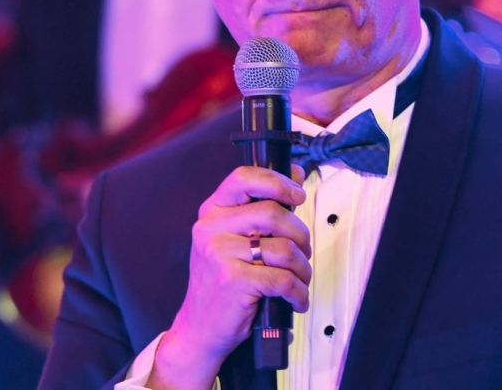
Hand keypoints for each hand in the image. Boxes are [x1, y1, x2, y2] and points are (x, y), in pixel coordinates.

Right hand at [150, 165, 309, 389]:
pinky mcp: (233, 280)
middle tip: (303, 252)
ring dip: (303, 268)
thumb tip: (295, 174)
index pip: (244, 178)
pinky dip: (298, 292)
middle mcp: (211, 228)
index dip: (277, 181)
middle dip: (301, 235)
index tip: (297, 195)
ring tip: (299, 279)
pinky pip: (283, 279)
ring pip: (284, 248)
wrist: (199, 328)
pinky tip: (296, 299)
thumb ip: (261, 207)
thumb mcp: (232, 238)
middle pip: (274, 213)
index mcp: (212, 211)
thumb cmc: (221, 282)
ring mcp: (220, 253)